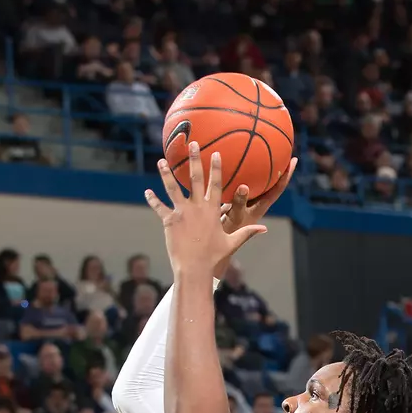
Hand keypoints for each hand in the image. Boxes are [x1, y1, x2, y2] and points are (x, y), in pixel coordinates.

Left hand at [147, 146, 268, 278]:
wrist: (194, 268)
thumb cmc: (213, 257)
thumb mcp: (232, 243)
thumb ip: (247, 233)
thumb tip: (264, 229)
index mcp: (212, 210)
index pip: (215, 183)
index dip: (216, 167)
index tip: (215, 152)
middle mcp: (197, 207)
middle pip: (195, 178)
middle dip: (194, 159)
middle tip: (192, 144)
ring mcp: (181, 212)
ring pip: (173, 188)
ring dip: (166, 173)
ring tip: (162, 161)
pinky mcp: (169, 221)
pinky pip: (159, 207)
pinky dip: (153, 200)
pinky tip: (147, 192)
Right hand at [216, 156, 296, 274]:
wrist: (215, 245)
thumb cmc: (227, 235)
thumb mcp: (234, 218)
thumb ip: (239, 203)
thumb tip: (245, 186)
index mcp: (260, 207)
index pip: (277, 189)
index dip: (286, 176)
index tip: (293, 161)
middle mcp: (254, 202)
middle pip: (269, 182)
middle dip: (275, 167)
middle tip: (280, 149)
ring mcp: (243, 201)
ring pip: (253, 182)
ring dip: (254, 168)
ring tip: (254, 149)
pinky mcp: (231, 200)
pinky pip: (235, 183)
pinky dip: (233, 173)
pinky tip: (226, 163)